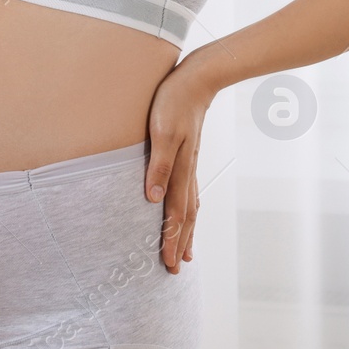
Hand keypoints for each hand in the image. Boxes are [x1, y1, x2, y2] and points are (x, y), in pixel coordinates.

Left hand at [145, 65, 216, 273]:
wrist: (196, 79)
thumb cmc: (174, 102)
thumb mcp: (161, 132)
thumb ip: (158, 165)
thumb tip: (153, 199)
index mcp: (180, 168)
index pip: (175, 213)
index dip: (171, 239)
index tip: (168, 264)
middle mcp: (187, 171)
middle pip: (186, 216)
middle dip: (180, 243)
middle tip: (176, 270)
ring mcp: (190, 164)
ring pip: (190, 206)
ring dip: (186, 231)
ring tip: (185, 252)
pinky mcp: (187, 155)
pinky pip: (189, 192)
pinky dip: (188, 210)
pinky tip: (185, 213)